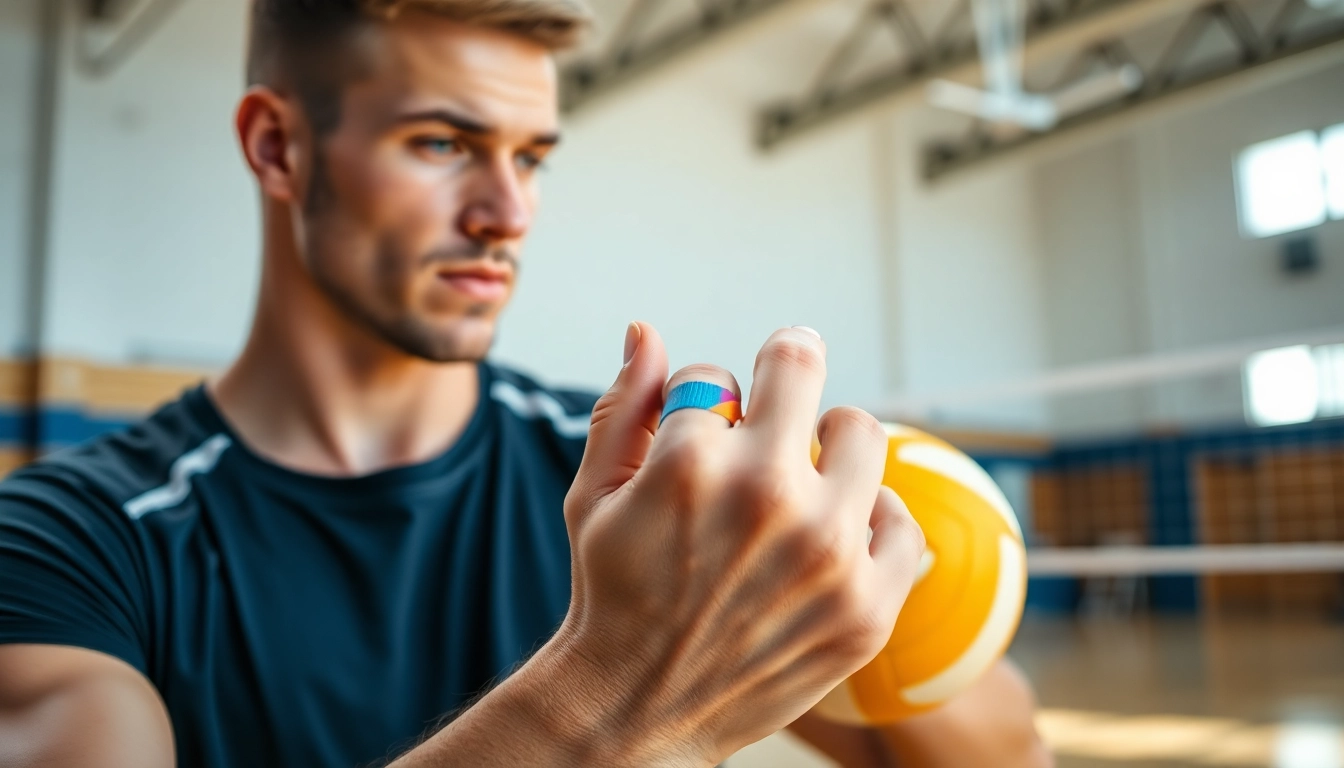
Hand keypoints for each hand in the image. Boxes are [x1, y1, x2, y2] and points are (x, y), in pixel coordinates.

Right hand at [550, 323, 925, 766]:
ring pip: (860, 433)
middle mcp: (767, 496)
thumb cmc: (611, 594)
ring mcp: (827, 554)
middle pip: (802, 370)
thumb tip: (647, 330)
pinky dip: (870, 518)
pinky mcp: (867, 608)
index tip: (700, 431)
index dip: (702, 401)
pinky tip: (836, 533)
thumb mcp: (593, 495)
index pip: (715, 376)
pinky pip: (900, 521)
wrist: (635, 709)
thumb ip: (625, 406)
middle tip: (776, 402)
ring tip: (802, 477)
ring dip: (828, 443)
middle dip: (781, 377)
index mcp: (692, 461)